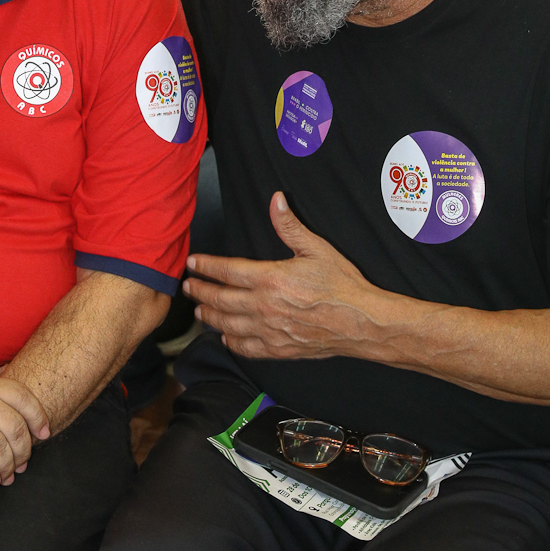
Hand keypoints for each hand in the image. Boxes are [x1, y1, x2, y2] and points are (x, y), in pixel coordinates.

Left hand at [183, 193, 378, 359]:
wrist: (362, 322)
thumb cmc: (342, 285)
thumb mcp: (316, 248)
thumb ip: (289, 226)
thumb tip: (276, 200)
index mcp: (271, 278)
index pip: (227, 271)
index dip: (206, 266)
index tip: (192, 263)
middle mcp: (265, 306)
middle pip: (220, 300)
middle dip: (200, 292)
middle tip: (187, 286)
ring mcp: (270, 331)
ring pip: (228, 325)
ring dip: (209, 317)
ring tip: (199, 311)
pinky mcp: (279, 350)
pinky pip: (246, 348)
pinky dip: (231, 342)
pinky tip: (225, 337)